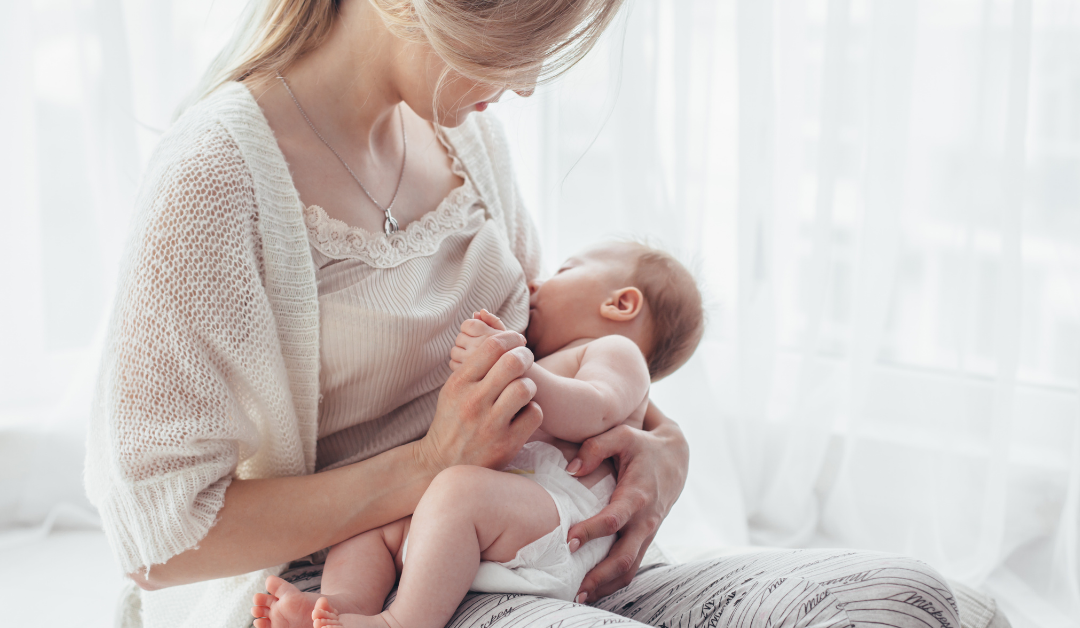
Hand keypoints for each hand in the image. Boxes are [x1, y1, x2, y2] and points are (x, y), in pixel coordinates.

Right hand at [420, 328, 541, 473]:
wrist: (440, 464)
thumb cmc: (452, 420)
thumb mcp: (452, 389)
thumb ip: (473, 366)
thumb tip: (500, 339)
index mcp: (459, 383)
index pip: (492, 347)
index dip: (511, 338)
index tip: (518, 341)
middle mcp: (474, 402)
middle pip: (513, 362)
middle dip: (525, 356)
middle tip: (526, 359)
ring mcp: (490, 424)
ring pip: (524, 387)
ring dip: (530, 385)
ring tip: (524, 390)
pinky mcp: (507, 444)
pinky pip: (534, 414)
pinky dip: (533, 410)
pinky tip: (524, 412)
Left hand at [449, 310, 507, 371]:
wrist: (519, 380)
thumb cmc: (512, 354)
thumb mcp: (508, 335)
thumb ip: (492, 321)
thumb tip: (478, 312)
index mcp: (490, 336)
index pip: (467, 324)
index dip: (469, 328)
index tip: (477, 335)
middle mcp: (481, 348)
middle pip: (459, 337)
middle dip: (466, 341)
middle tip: (477, 347)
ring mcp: (473, 363)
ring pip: (454, 351)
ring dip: (461, 353)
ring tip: (474, 357)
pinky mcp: (467, 376)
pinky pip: (453, 364)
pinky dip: (458, 364)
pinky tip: (471, 367)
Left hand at [565, 402, 688, 602]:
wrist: (676, 457)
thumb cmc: (643, 446)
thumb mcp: (622, 436)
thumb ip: (595, 448)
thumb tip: (570, 470)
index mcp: (638, 495)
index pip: (614, 520)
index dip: (591, 531)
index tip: (568, 540)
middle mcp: (646, 519)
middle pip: (625, 557)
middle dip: (600, 575)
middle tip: (574, 588)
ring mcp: (647, 532)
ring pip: (630, 568)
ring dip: (606, 584)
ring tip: (580, 596)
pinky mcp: (645, 538)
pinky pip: (632, 566)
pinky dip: (614, 580)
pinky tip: (594, 588)